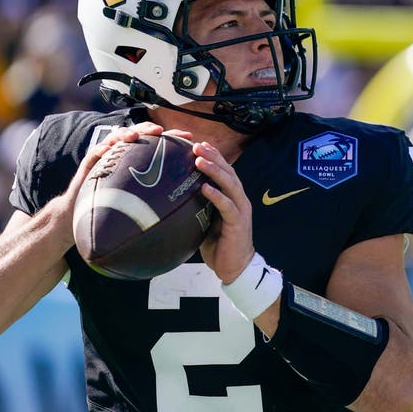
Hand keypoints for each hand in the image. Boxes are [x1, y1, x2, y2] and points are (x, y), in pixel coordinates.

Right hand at [46, 121, 195, 247]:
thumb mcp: (143, 201)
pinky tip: (108, 150)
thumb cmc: (117, 209)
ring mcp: (106, 156)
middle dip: (149, 129)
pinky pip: (95, 153)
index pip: (158, 142)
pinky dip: (102, 149)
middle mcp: (123, 153)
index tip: (189, 137)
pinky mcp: (90, 163)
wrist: (84, 215)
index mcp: (139, 158)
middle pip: (138, 134)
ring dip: (126, 134)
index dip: (173, 136)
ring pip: (116, 138)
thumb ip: (161, 196)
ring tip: (134, 136)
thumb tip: (192, 204)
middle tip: (161, 131)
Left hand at [193, 141, 253, 283]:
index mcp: (232, 197)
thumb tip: (172, 196)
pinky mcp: (238, 223)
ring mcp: (240, 210)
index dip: (213, 156)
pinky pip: (227, 206)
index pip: (224, 171)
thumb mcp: (205, 220)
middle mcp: (239, 199)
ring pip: (230, 184)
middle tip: (197, 145)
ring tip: (200, 160)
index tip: (198, 144)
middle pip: (228, 172)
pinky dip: (217, 195)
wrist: (235, 267)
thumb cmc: (218, 244)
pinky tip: (205, 187)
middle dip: (213, 157)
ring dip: (215, 171)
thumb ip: (197, 205)